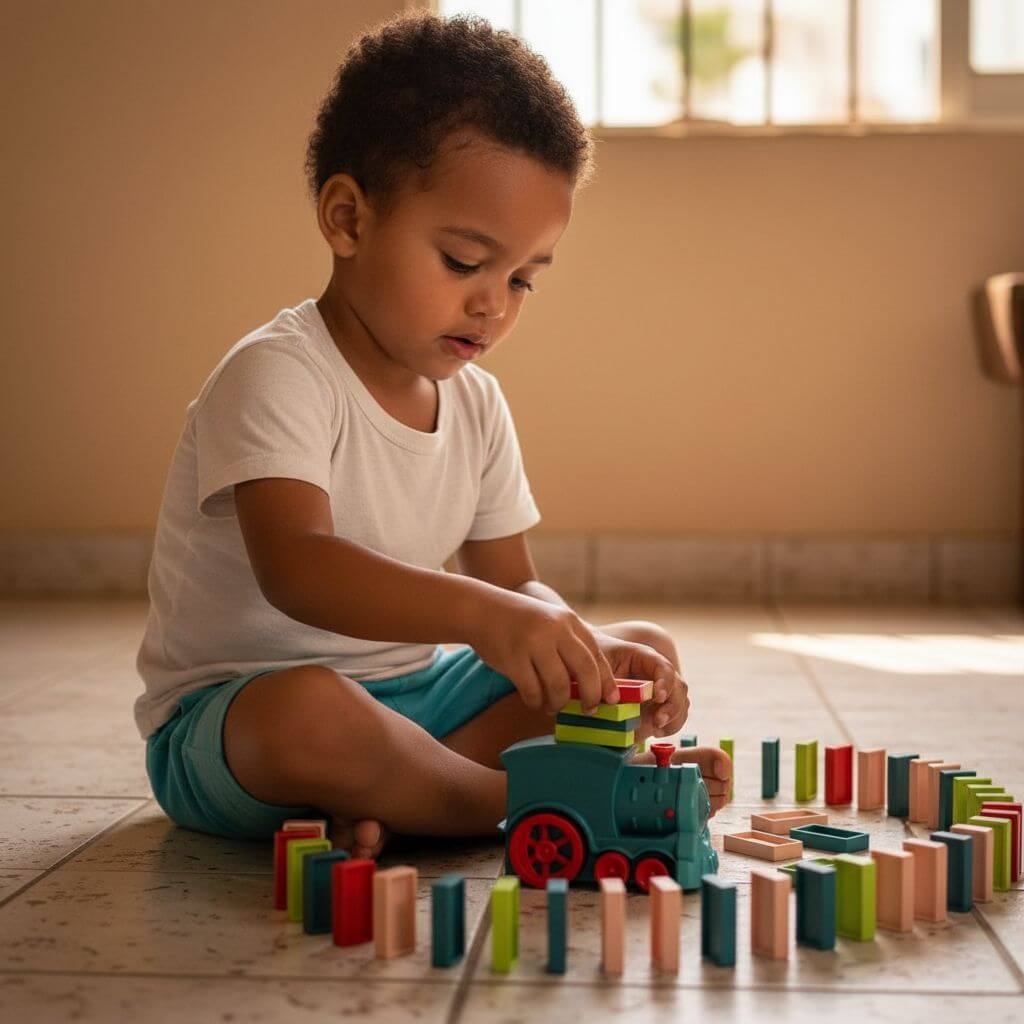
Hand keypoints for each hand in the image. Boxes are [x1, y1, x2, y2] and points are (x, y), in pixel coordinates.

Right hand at [466, 588, 618, 713]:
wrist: (481, 609)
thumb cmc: (521, 623)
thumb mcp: (552, 623)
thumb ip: (571, 646)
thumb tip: (593, 686)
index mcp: (569, 622)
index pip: (597, 656)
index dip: (607, 682)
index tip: (611, 701)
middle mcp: (555, 630)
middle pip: (585, 671)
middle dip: (591, 697)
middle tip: (588, 711)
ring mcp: (534, 643)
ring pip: (559, 686)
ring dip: (558, 703)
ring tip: (553, 707)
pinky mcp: (513, 658)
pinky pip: (532, 691)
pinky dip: (536, 702)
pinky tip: (534, 702)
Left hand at [593, 632, 689, 740]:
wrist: (597, 664)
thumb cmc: (597, 662)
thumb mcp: (598, 667)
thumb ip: (606, 683)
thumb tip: (612, 703)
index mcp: (644, 657)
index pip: (663, 667)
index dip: (665, 682)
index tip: (658, 697)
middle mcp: (658, 673)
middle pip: (678, 687)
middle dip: (672, 706)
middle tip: (657, 721)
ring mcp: (662, 689)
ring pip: (681, 703)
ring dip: (672, 719)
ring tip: (655, 729)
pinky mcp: (659, 705)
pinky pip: (674, 717)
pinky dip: (668, 727)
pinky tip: (654, 731)